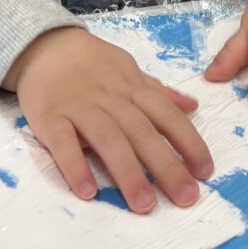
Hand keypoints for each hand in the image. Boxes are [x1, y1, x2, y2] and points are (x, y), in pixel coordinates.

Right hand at [3, 27, 213, 212]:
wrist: (42, 44)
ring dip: (128, 172)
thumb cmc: (91, 63)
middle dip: (166, 165)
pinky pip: (63, 143)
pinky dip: (74, 166)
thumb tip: (193, 107)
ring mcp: (79, 107)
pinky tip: (87, 192)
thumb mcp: (128, 69)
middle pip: (141, 131)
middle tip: (185, 198)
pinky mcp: (49, 117)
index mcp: (132, 87)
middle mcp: (110, 97)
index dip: (188, 141)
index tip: (205, 171)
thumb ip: (158, 92)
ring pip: (107, 139)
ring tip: (144, 204)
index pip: (166, 114)